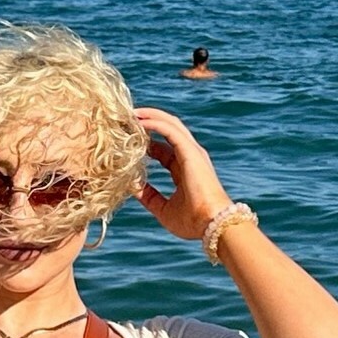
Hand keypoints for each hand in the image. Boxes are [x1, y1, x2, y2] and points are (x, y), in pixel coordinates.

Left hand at [134, 108, 232, 240]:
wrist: (211, 224)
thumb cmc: (193, 222)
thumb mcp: (163, 209)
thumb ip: (149, 197)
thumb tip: (132, 188)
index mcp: (184, 169)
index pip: (163, 149)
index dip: (147, 143)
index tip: (127, 140)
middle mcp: (189, 156)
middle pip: (167, 130)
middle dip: (148, 121)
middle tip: (127, 118)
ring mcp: (191, 152)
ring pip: (169, 124)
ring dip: (150, 116)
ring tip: (131, 113)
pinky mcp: (190, 151)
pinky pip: (169, 129)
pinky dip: (154, 122)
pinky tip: (139, 120)